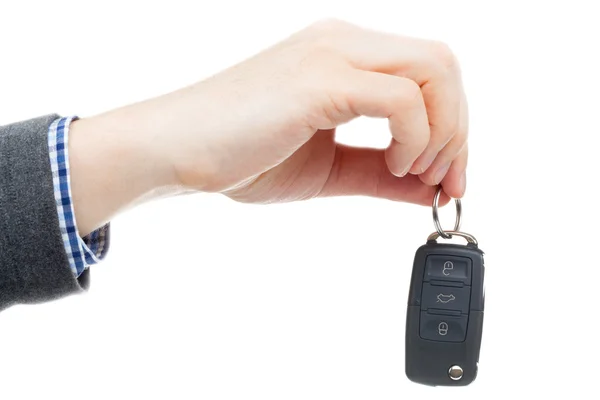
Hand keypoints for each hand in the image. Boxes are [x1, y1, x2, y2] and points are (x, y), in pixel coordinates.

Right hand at [70, 20, 466, 233]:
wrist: (174, 151)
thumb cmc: (239, 156)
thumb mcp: (327, 169)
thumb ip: (379, 173)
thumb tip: (427, 190)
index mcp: (343, 56)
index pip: (428, 73)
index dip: (453, 127)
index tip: (449, 180)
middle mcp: (343, 43)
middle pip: (442, 64)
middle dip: (458, 128)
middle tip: (442, 180)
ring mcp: (332, 54)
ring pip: (434, 69)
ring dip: (444, 131)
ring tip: (416, 173)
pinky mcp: (319, 79)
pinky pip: (402, 98)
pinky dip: (414, 137)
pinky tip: (395, 165)